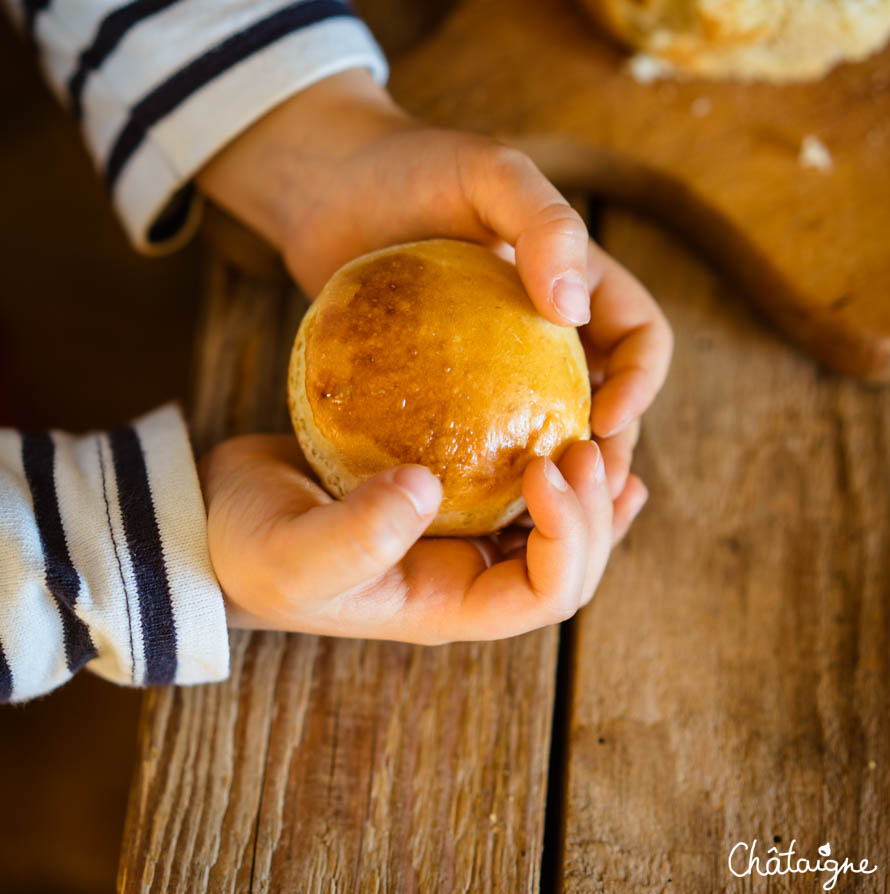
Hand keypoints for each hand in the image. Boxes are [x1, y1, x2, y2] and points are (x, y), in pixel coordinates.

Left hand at [196, 68, 672, 507]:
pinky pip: (473, 439)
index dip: (641, 384)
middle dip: (602, 452)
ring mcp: (492, 362)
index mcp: (578, 281)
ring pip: (541, 432)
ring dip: (544, 475)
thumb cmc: (412, 167)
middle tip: (569, 492)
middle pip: (601, 402)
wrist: (327, 185)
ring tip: (520, 514)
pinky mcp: (441, 388)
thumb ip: (545, 224)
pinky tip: (450, 497)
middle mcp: (544, 329)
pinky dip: (478, 472)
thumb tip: (575, 307)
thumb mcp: (489, 174)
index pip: (641, 339)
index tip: (605, 421)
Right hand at [201, 434, 637, 638]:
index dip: (567, 538)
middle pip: (566, 566)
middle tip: (590, 447)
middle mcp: (465, 578)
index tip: (546, 466)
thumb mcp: (292, 552)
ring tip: (604, 444)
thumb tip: (428, 486)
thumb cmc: (249, 547)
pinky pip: (522, 488)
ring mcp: (460, 538)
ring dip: (589, 492)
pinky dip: (560, 470)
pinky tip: (580, 435)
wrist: (220, 519)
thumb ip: (355, 534)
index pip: (542, 594)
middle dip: (593, 514)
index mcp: (445, 605)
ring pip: (556, 530)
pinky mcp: (448, 494)